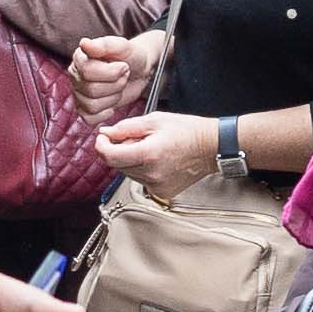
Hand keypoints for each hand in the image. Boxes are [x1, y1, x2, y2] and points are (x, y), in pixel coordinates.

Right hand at [68, 30, 168, 117]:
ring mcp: (79, 93)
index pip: (87, 71)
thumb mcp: (123, 46)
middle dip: (115, 85)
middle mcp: (76, 76)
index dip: (110, 72)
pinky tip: (112, 104)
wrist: (139, 69)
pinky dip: (104, 114)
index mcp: (80, 58)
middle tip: (123, 76)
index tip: (123, 66)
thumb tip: (84, 43)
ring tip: (119, 87)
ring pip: (92, 106)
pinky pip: (89, 119)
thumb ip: (104, 44)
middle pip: (91, 90)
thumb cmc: (131, 56)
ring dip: (113, 98)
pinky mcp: (86, 109)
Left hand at [97, 110, 217, 201]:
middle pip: (117, 165)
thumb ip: (126, 127)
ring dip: (132, 160)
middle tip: (137, 139)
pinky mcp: (161, 192)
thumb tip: (105, 133)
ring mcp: (156, 186)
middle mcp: (151, 174)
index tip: (103, 139)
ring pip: (128, 173)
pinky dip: (143, 170)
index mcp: (148, 154)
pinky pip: (141, 180)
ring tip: (152, 149)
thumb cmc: (187, 131)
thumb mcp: (154, 120)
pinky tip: (158, 160)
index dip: (101, 146)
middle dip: (120, 150)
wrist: (211, 147)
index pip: (110, 156)